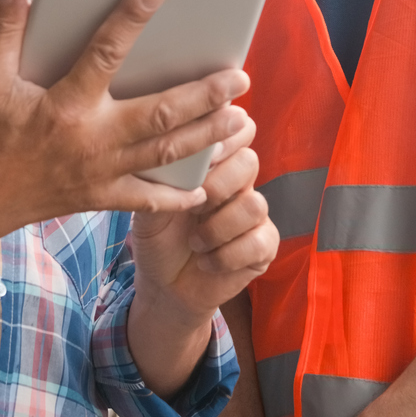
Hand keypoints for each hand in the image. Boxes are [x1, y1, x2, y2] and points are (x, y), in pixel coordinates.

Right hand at [0, 0, 248, 241]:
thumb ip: (4, 29)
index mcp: (64, 105)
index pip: (103, 54)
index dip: (129, 20)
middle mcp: (91, 139)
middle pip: (160, 114)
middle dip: (204, 95)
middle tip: (239, 77)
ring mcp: (100, 172)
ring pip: (166, 154)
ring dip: (206, 135)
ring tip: (239, 118)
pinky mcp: (100, 197)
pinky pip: (146, 200)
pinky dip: (176, 197)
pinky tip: (204, 188)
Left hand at [129, 115, 278, 322]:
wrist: (164, 286)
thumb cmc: (159, 238)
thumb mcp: (151, 204)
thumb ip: (163, 177)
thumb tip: (171, 151)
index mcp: (214, 164)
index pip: (237, 130)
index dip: (224, 137)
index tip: (204, 156)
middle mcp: (239, 185)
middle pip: (249, 162)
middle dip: (220, 184)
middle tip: (195, 205)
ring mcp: (254, 216)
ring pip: (255, 205)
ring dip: (218, 228)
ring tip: (195, 243)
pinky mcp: (263, 247)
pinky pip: (258, 242)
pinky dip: (226, 256)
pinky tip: (207, 262)